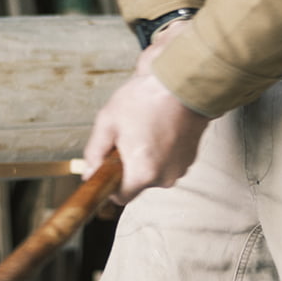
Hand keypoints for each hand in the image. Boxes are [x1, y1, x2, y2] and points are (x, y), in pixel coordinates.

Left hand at [87, 22, 208, 203]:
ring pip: (153, 171)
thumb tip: (90, 171)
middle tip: (126, 137)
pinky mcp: (190, 158)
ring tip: (144, 128)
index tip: (108, 166)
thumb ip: (95, 152)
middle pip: (138, 183)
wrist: (183, 83)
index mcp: (142, 173)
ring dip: (146, 157)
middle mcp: (164, 177)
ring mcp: (180, 168)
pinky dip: (161, 150)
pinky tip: (158, 127)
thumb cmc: (146, 99)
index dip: (111, 183)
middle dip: (129, 165)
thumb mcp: (108, 121)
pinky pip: (168, 161)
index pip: (121, 197)